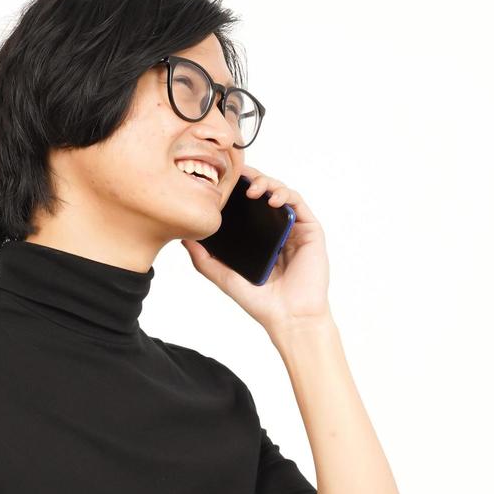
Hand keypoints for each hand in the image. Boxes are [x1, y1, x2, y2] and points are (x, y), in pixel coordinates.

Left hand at [180, 164, 331, 335]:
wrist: (288, 316)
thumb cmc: (261, 301)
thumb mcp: (224, 276)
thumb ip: (203, 258)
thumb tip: (183, 237)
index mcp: (260, 237)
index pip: (248, 205)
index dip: (237, 188)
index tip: (223, 180)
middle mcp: (278, 230)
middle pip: (265, 193)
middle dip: (252, 179)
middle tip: (238, 176)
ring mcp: (295, 229)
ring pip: (282, 193)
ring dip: (268, 183)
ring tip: (253, 189)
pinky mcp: (311, 231)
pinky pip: (298, 204)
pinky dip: (285, 195)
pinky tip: (271, 200)